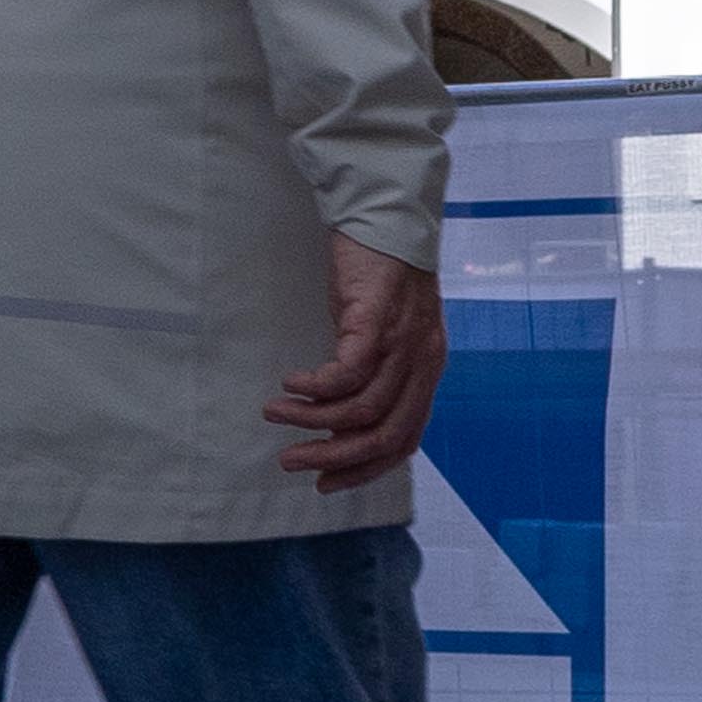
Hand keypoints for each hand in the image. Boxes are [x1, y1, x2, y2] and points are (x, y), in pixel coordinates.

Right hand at [268, 235, 445, 490]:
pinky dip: (315, 388)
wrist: (388, 219)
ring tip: (274, 415)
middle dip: (334, 457)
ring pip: (361, 409)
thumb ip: (376, 373)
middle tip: (291, 462)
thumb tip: (338, 415)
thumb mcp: (387, 334)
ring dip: (311, 421)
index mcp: (427, 373)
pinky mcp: (376, 321)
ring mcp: (403, 344)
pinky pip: (347, 373)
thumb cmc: (380, 276)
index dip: (365, 469)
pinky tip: (290, 383)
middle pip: (384, 434)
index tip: (326, 483)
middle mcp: (422, 365)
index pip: (406, 441)